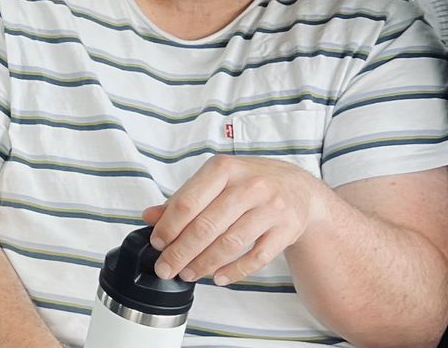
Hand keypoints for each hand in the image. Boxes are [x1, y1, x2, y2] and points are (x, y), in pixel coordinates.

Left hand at [144, 155, 328, 286]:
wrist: (298, 188)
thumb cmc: (248, 183)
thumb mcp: (215, 180)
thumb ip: (182, 199)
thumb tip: (149, 216)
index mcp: (224, 169)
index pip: (188, 202)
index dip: (169, 227)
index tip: (157, 244)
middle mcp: (249, 186)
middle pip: (207, 227)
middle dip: (181, 252)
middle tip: (166, 268)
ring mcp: (271, 209)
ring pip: (230, 244)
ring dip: (204, 264)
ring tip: (188, 274)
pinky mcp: (287, 230)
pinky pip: (257, 257)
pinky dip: (235, 271)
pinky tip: (218, 278)